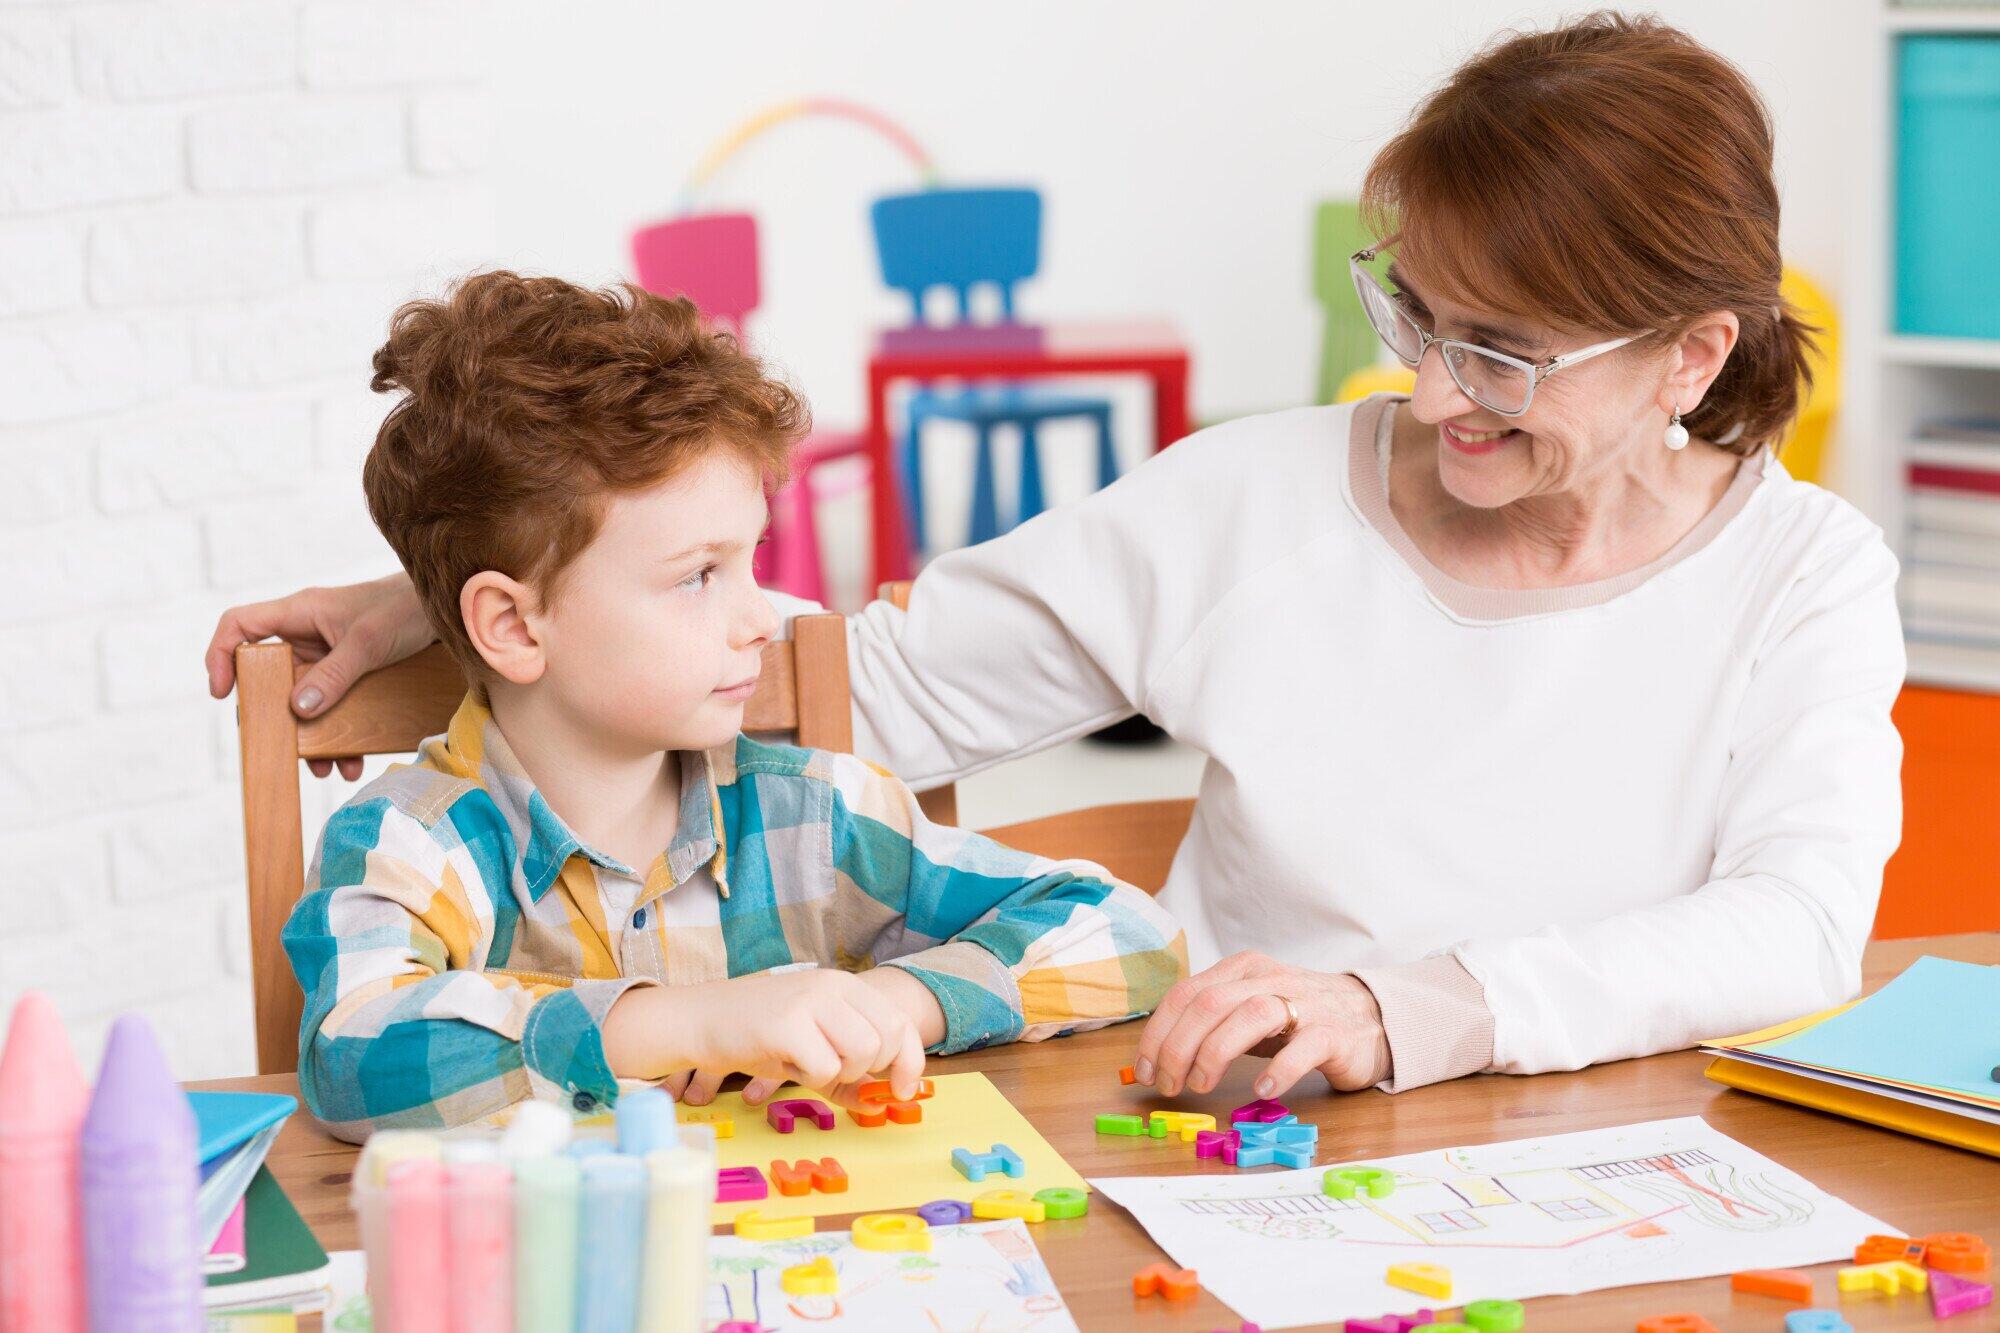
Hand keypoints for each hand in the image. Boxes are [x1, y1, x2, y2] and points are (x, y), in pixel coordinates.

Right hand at [204, 573, 433, 778]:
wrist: (445, 608)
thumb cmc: (404, 608)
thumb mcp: (368, 643)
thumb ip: (333, 675)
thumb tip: (297, 709)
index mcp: (299, 613)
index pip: (239, 625)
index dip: (221, 656)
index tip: (221, 693)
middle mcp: (306, 634)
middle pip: (268, 676)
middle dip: (275, 717)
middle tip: (280, 747)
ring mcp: (327, 655)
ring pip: (302, 699)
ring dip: (311, 736)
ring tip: (325, 768)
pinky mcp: (350, 672)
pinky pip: (333, 705)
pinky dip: (340, 733)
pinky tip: (355, 759)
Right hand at [602, 970, 926, 1102]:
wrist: (698, 1020)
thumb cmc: (755, 1036)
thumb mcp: (810, 1049)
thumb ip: (847, 1073)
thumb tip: (882, 1103)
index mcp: (844, 984)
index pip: (901, 1022)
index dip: (911, 1062)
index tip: (903, 1091)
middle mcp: (832, 985)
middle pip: (886, 1042)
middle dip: (866, 1071)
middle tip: (830, 1071)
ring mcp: (810, 1002)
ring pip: (861, 1054)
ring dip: (835, 1074)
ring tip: (802, 1063)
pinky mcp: (787, 1025)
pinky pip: (824, 1069)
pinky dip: (806, 1078)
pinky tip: (782, 1063)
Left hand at [1133, 952, 1390, 1100]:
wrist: (1372, 1018)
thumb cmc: (1298, 1019)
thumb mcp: (1248, 1012)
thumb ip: (1210, 1024)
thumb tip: (1158, 1057)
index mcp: (1241, 971)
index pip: (1185, 994)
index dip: (1158, 1033)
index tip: (1144, 1070)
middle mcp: (1268, 979)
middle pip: (1209, 1004)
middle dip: (1178, 1047)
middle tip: (1169, 1086)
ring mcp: (1304, 1003)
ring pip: (1251, 1015)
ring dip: (1216, 1052)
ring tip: (1203, 1085)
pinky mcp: (1333, 1033)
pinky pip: (1304, 1047)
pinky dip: (1279, 1069)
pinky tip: (1262, 1090)